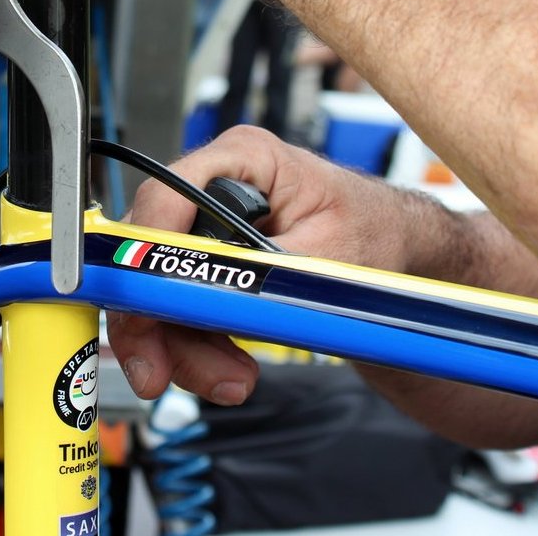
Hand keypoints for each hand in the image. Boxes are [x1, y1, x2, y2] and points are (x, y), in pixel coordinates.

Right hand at [107, 125, 439, 405]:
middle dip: (157, 321)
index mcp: (245, 157)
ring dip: (181, 347)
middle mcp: (214, 183)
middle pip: (149, 252)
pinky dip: (195, 347)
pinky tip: (229, 370)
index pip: (165, 194)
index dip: (144, 252)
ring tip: (230, 381)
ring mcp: (206, 222)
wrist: (393, 251)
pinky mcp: (206, 258)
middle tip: (162, 372)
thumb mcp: (327, 258)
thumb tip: (208, 293)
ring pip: (159, 290)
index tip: (147, 309)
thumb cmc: (374, 233)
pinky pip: (178, 307)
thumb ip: (264, 274)